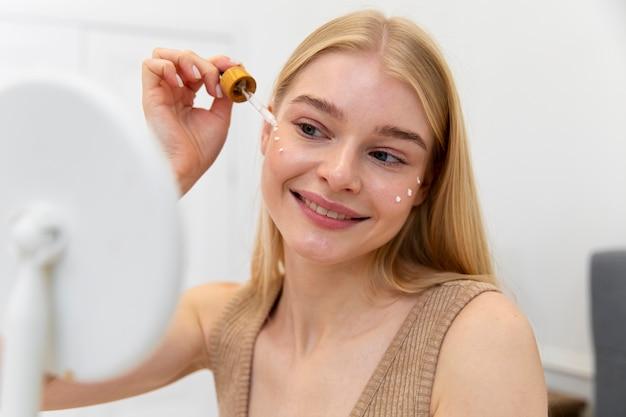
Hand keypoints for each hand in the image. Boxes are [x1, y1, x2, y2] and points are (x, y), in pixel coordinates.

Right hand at [142, 48, 239, 193]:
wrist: (187, 166)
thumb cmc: (199, 150)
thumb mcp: (221, 117)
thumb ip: (226, 93)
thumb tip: (234, 72)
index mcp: (188, 97)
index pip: (199, 66)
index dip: (217, 62)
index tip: (234, 66)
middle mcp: (173, 92)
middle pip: (185, 57)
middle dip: (206, 63)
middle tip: (216, 83)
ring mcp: (161, 92)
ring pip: (165, 55)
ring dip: (187, 60)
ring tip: (199, 80)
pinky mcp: (150, 95)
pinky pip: (150, 65)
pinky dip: (168, 66)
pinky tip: (182, 85)